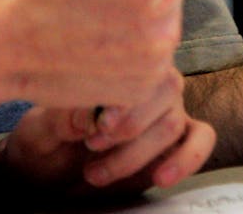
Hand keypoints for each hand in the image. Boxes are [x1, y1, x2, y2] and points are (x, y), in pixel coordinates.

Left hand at [0, 72, 215, 194]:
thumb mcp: (40, 129)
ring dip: (135, 155)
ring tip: (95, 174)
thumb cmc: (46, 138)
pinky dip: (188, 157)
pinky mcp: (179, 139)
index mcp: (120, 65)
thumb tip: (90, 115)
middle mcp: (150, 81)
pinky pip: (201, 138)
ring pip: (172, 124)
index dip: (125, 99)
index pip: (140, 67)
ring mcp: (168, 108)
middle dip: (129, 128)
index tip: (98, 127)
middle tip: (91, 147)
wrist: (48, 169)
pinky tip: (161, 178)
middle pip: (165, 91)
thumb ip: (62, 118)